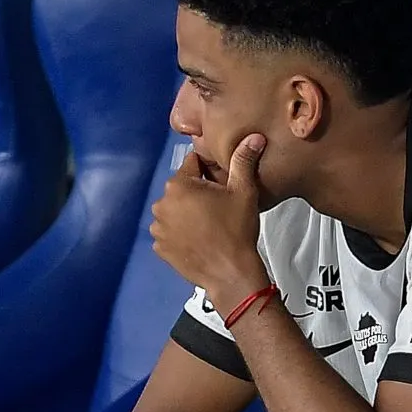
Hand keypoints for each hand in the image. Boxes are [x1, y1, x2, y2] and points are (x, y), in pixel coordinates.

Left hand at [151, 133, 269, 317]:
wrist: (230, 274)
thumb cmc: (237, 231)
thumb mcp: (244, 191)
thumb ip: (244, 161)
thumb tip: (253, 137)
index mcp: (178, 185)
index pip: (192, 164)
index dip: (209, 172)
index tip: (221, 185)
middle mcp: (161, 204)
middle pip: (181, 188)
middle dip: (196, 194)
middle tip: (218, 208)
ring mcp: (158, 228)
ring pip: (174, 210)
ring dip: (187, 214)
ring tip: (209, 225)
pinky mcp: (160, 247)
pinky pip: (170, 232)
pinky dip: (180, 233)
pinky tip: (199, 239)